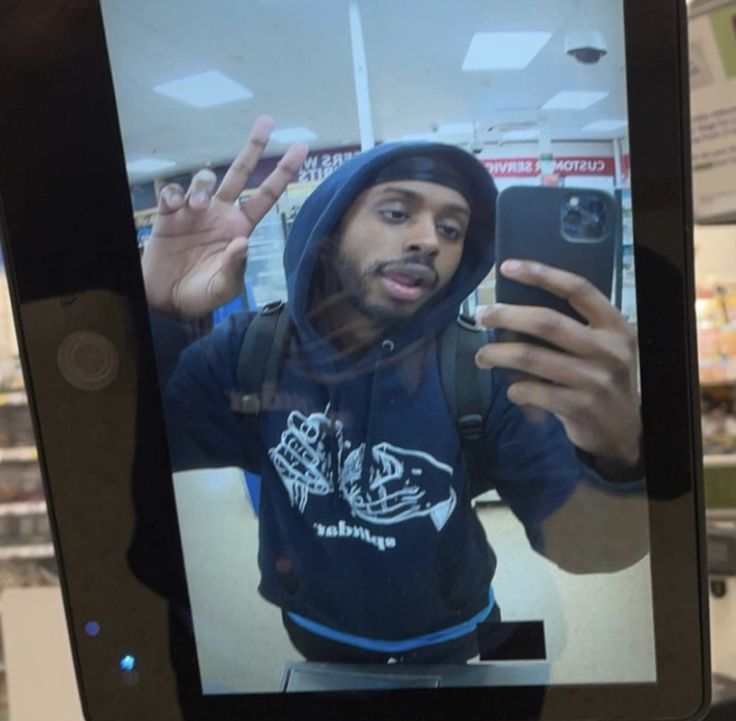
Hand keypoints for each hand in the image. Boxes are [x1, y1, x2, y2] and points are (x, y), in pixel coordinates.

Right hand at [141, 116, 307, 317]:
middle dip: (253, 147)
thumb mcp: (223, 288)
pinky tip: (175, 207)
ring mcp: (195, 212)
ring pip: (205, 180)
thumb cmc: (201, 295)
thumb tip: (242, 242)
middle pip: (240, 173)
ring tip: (197, 205)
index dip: (283, 173)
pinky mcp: (169, 216)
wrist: (166, 301)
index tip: (301, 149)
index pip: (266, 196)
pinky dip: (174, 194)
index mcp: (240, 228)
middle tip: (267, 121)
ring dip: (202, 185)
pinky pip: (172, 193)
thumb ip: (234, 267)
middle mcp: (221, 214)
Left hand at [475, 260, 641, 468]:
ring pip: (532, 357)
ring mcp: (594, 379)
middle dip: (506, 315)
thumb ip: (573, 328)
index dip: (540, 274)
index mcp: (615, 326)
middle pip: (546, 321)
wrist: (624, 432)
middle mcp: (608, 349)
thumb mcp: (602, 348)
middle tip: (482, 315)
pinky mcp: (579, 407)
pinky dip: (515, 389)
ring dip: (498, 354)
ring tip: (482, 356)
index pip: (577, 289)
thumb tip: (515, 309)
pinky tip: (512, 389)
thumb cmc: (604, 380)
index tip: (507, 267)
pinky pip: (533, 391)